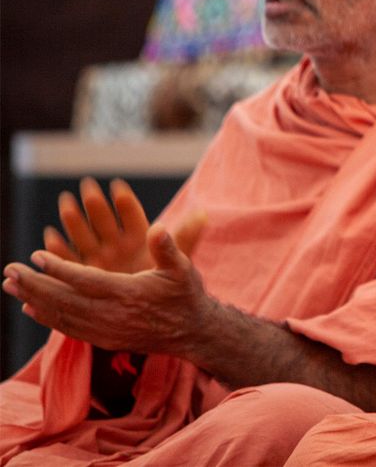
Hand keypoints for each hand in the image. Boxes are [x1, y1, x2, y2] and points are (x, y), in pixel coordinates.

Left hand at [4, 224, 215, 355]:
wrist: (193, 332)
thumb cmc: (186, 294)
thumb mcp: (183, 268)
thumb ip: (168, 248)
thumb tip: (157, 228)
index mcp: (128, 293)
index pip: (84, 280)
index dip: (57, 269)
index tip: (34, 257)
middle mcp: (112, 315)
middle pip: (63, 299)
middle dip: (33, 285)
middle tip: (8, 271)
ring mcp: (105, 331)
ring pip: (61, 315)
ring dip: (33, 300)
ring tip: (10, 286)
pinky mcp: (103, 340)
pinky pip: (68, 329)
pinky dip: (46, 318)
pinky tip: (29, 308)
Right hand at [43, 177, 206, 274]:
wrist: (149, 311)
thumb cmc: (165, 283)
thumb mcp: (177, 260)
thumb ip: (185, 237)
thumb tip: (203, 213)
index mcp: (139, 239)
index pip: (132, 217)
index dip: (126, 203)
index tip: (119, 186)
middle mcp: (117, 245)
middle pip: (105, 221)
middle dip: (96, 205)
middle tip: (87, 186)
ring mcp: (98, 258)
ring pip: (84, 235)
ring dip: (75, 220)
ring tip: (67, 204)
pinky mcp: (84, 274)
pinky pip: (70, 259)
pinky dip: (61, 249)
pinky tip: (50, 238)